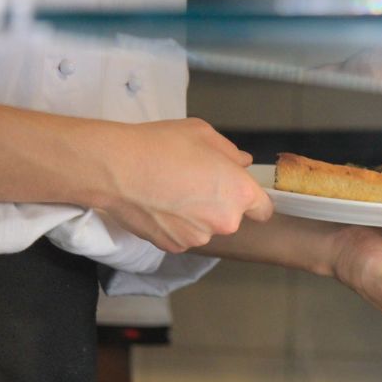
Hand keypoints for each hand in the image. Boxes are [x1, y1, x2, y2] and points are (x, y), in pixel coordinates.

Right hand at [97, 117, 272, 252]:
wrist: (117, 169)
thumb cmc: (162, 146)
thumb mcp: (204, 135)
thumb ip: (230, 153)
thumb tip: (242, 163)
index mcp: (239, 193)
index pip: (263, 209)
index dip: (253, 201)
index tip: (239, 193)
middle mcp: (225, 221)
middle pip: (231, 217)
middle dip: (218, 203)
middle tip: (193, 182)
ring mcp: (199, 237)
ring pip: (205, 227)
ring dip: (196, 215)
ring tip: (171, 191)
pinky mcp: (174, 247)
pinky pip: (183, 235)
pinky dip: (175, 225)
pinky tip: (159, 204)